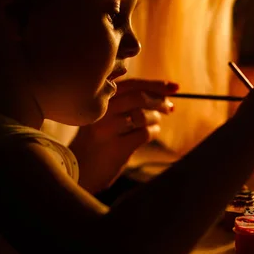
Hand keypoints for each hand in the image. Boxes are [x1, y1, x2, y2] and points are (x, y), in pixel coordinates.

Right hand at [69, 79, 177, 193]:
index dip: (156, 84)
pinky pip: (144, 134)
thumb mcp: (105, 115)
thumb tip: (164, 95)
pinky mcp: (115, 148)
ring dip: (155, 118)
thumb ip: (127, 101)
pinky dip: (153, 132)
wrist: (78, 169)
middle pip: (139, 97)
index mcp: (98, 99)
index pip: (132, 84)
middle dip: (160, 101)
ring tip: (154, 123)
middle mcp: (100, 111)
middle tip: (170, 107)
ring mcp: (107, 129)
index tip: (175, 87)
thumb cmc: (97, 139)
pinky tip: (150, 134)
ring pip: (143, 115)